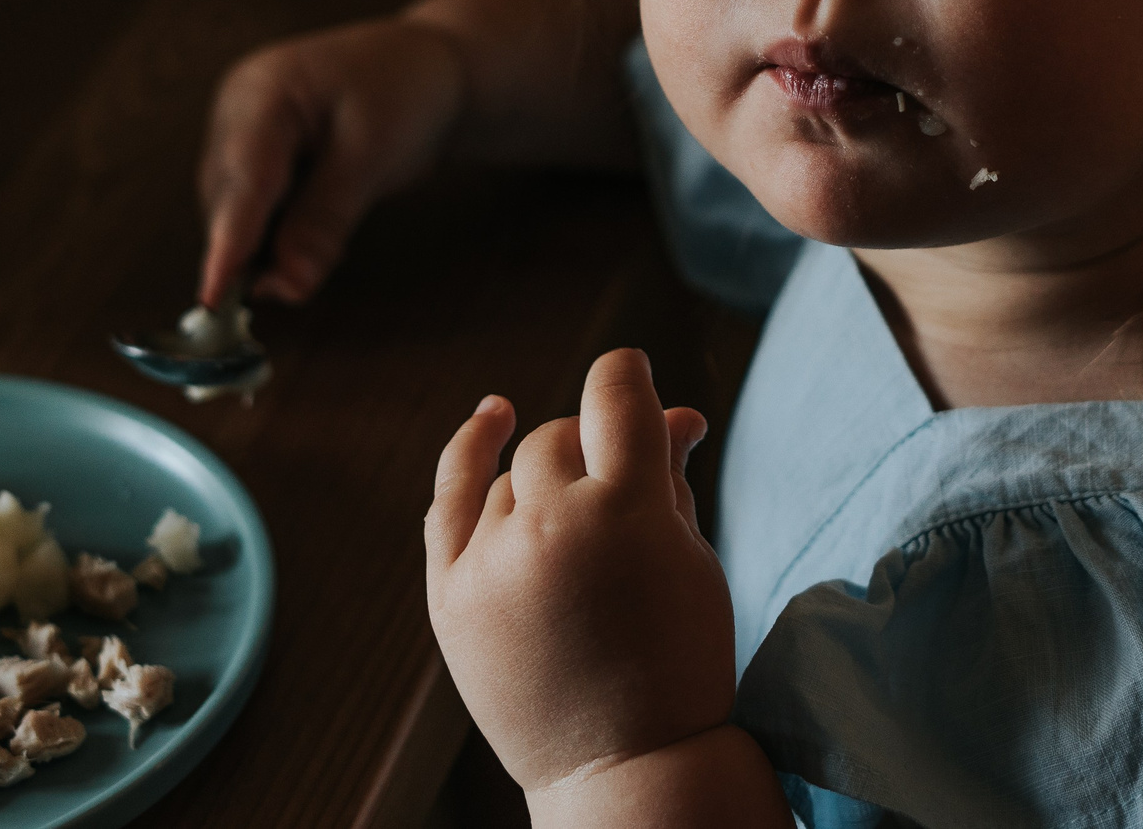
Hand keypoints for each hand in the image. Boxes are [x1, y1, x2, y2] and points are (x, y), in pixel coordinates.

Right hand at [195, 17, 467, 306]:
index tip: (215, 297)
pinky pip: (259, 209)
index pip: (241, 179)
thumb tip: (289, 283)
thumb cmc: (406, 89)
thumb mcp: (374, 153)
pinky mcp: (262, 157)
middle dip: (253, 251)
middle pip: (230, 202)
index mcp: (263, 91)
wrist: (432, 66)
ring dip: (268, 246)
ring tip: (311, 257)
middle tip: (293, 287)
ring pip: (240, 212)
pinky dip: (282, 234)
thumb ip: (326, 217)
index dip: (228, 243)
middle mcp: (240, 111)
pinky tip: (312, 239)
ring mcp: (246, 133)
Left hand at [425, 350, 736, 801]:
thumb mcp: (694, 560)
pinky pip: (448, 499)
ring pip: (514, 473)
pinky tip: (492, 418)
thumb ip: (672, 475)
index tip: (637, 378)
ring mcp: (491, 561)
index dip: (630, 376)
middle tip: (622, 492)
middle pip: (561, 436)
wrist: (622, 767)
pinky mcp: (449, 595)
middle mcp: (550, 525)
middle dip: (594, 449)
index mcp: (627, 511)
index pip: (616, 393)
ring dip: (549, 487)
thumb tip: (671, 409)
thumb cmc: (678, 660)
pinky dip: (468, 451)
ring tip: (583, 542)